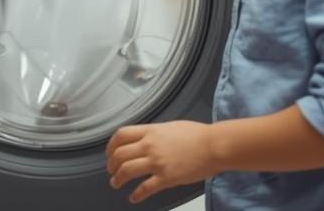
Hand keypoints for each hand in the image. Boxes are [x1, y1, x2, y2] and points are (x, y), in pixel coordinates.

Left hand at [106, 121, 220, 203]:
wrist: (213, 146)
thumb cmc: (197, 135)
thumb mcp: (171, 127)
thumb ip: (155, 134)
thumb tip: (146, 139)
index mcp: (151, 131)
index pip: (121, 135)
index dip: (111, 146)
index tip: (110, 153)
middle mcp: (150, 146)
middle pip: (119, 155)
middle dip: (111, 165)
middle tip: (111, 171)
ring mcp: (157, 162)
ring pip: (126, 171)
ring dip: (117, 179)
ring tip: (116, 183)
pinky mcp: (166, 178)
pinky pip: (145, 188)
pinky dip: (136, 194)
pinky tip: (134, 197)